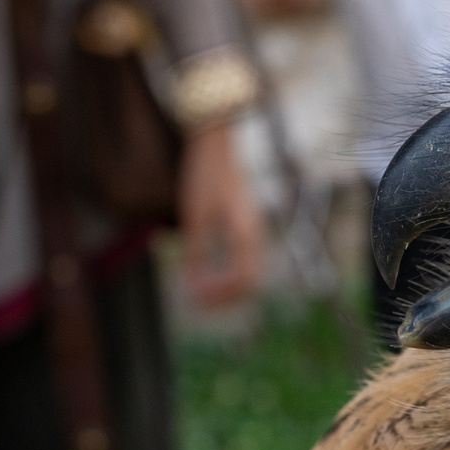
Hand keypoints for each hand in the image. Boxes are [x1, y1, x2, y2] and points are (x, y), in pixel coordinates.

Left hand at [177, 125, 263, 308]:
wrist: (216, 146)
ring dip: (228, 287)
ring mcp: (254, 231)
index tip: (194, 300)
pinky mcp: (247, 226)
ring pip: (250, 272)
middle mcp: (256, 236)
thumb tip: (193, 285)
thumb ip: (196, 253)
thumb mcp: (194, 218)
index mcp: (246, 235)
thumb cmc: (204, 178)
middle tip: (198, 303)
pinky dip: (230, 272)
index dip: (218, 295)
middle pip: (251, 282)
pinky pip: (245, 260)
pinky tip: (210, 272)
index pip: (241, 280)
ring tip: (203, 291)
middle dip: (225, 297)